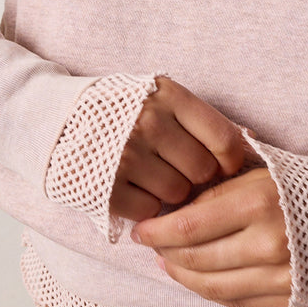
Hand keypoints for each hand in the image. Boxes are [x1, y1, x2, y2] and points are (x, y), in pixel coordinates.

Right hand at [110, 77, 246, 222]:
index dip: (232, 160)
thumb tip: (252, 143)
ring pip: (178, 195)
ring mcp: (125, 155)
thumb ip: (201, 119)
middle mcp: (147, 123)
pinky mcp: (105, 186)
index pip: (224, 138)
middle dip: (197, 178)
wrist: (55, 119)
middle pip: (202, 172)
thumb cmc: (120, 111)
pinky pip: (149, 211)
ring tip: (153, 177)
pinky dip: (146, 207)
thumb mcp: (159, 98)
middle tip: (179, 171)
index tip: (224, 166)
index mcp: (167, 95)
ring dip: (171, 194)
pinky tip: (134, 189)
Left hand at [132, 167, 290, 306]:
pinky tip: (198, 278)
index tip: (139, 230)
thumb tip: (177, 215)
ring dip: (181, 276)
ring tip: (167, 262)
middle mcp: (269, 244)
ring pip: (211, 286)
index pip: (189, 226)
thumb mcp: (261, 175)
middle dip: (164, 252)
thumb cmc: (306, 188)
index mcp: (260, 204)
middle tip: (151, 245)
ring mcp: (282, 277)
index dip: (156, 232)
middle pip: (196, 259)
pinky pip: (237, 302)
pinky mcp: (291, 300)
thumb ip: (218, 194)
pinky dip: (210, 290)